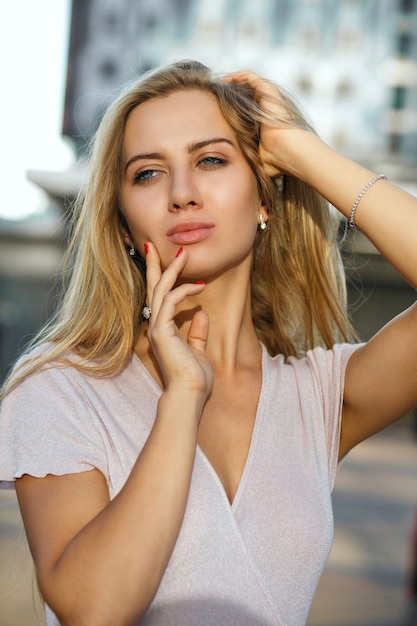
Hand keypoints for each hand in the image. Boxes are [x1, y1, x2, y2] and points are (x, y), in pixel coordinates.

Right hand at [144, 243, 212, 400]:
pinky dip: (183, 290)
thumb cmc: (194, 378)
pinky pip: (170, 301)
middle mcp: (156, 326)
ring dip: (171, 271)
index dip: (161, 278)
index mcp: (162, 329)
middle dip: (155, 266)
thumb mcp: (198, 350)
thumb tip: (201, 313)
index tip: (167, 260)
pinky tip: (199, 285)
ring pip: (160, 290)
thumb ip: (197, 332)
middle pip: (152, 289)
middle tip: (153, 245)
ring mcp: (156, 328)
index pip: (159, 298)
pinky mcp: (161, 331)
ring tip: (183, 255)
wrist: (190, 394)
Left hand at [225, 70, 312, 178]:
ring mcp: (269, 99)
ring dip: (233, 81)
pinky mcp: (269, 92)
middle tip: (214, 95)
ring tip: (219, 85)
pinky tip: (226, 80)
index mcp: (263, 123)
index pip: (245, 110)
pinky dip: (238, 76)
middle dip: (231, 93)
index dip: (231, 108)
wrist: (288, 152)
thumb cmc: (275, 161)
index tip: (215, 110)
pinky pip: (251, 77)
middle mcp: (267, 109)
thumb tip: (237, 175)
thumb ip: (247, 161)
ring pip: (248, 83)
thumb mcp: (256, 160)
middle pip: (246, 94)